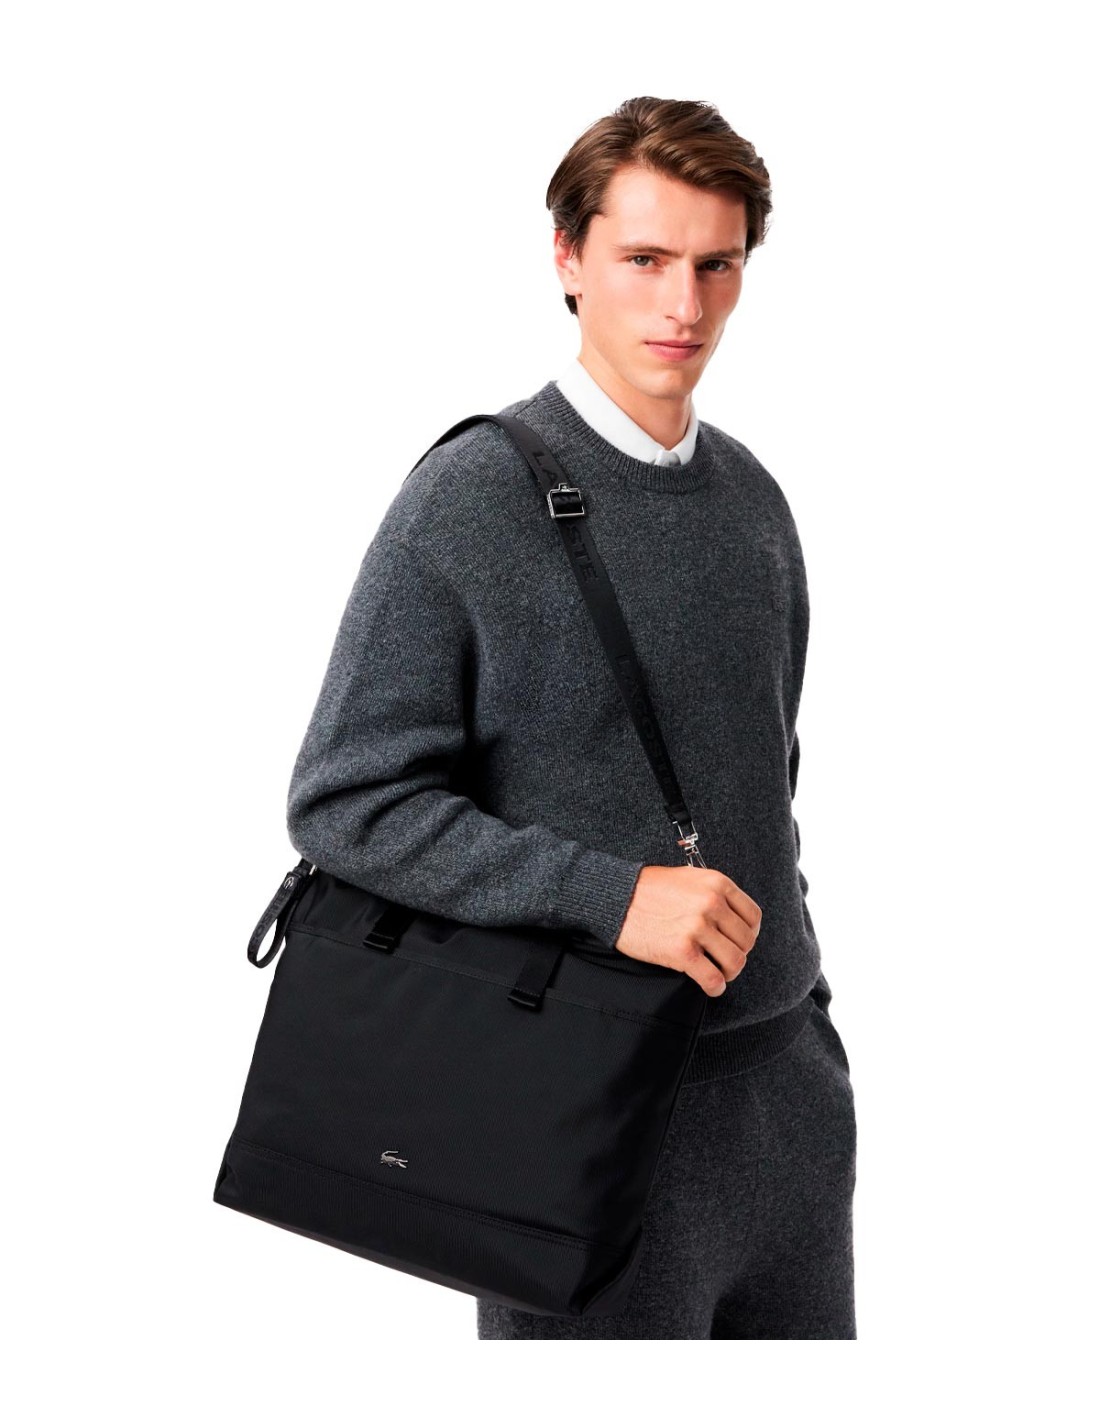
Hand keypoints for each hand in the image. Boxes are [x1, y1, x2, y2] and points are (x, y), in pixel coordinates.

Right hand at [614, 865, 761, 996]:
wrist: (615, 898)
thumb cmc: (648, 888)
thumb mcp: (688, 878)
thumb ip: (713, 892)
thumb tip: (732, 916)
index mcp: (716, 883)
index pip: (753, 916)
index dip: (748, 933)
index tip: (737, 941)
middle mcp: (711, 904)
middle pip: (746, 941)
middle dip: (737, 953)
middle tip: (723, 958)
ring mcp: (697, 928)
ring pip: (735, 962)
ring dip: (728, 973)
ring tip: (717, 972)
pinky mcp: (682, 951)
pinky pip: (713, 979)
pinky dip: (715, 988)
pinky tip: (710, 986)